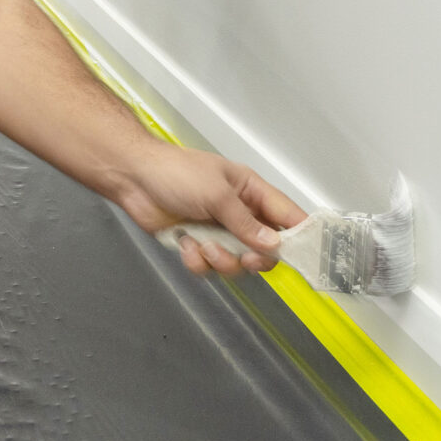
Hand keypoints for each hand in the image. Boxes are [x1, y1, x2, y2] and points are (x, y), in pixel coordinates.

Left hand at [108, 142, 304, 276]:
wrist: (134, 179)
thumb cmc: (176, 173)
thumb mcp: (217, 194)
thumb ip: (246, 222)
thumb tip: (273, 244)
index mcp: (251, 192)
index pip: (286, 216)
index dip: (299, 235)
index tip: (306, 255)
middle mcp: (239, 214)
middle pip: (264, 249)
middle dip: (254, 258)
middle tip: (244, 256)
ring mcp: (218, 231)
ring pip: (236, 263)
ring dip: (221, 260)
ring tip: (203, 244)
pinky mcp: (197, 245)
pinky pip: (209, 267)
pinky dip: (197, 260)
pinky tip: (185, 243)